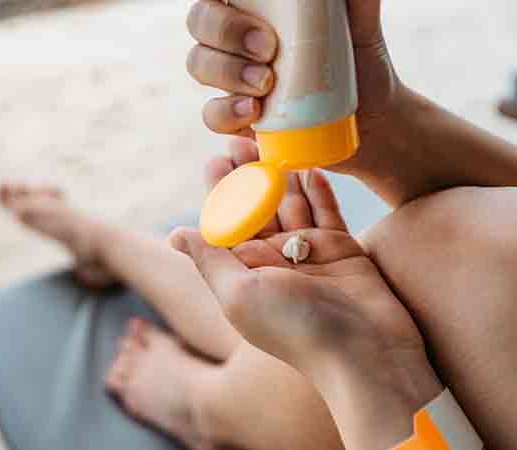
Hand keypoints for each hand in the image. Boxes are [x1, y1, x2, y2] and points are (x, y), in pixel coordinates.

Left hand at [171, 149, 442, 448]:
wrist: (366, 353)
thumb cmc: (296, 328)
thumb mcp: (239, 292)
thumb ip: (210, 259)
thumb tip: (176, 234)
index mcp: (244, 272)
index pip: (226, 224)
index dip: (220, 191)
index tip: (215, 158)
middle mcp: (274, 262)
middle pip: (257, 208)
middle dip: (250, 174)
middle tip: (244, 138)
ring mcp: (309, 255)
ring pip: (291, 205)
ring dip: (282, 175)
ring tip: (274, 141)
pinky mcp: (342, 250)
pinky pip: (327, 213)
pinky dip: (318, 192)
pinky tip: (311, 166)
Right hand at [186, 0, 400, 171]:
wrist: (372, 120)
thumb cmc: (361, 63)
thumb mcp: (362, 24)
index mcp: (259, 6)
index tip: (247, 3)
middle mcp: (237, 38)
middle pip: (200, 21)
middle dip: (225, 31)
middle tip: (268, 48)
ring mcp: (232, 77)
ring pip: (198, 64)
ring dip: (226, 71)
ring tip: (266, 83)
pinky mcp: (236, 116)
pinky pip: (212, 113)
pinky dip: (227, 112)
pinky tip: (254, 112)